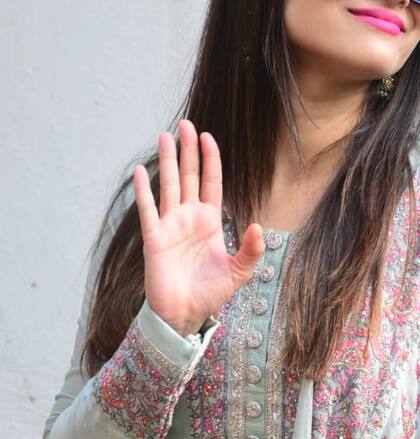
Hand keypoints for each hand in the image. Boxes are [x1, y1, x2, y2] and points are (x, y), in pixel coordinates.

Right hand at [133, 118, 264, 336]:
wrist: (183, 315)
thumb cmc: (209, 294)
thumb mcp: (238, 272)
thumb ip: (251, 251)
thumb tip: (259, 227)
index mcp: (209, 221)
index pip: (211, 183)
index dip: (210, 160)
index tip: (208, 137)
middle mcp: (189, 218)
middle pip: (189, 176)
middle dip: (187, 150)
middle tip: (185, 124)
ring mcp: (170, 226)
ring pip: (168, 185)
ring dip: (167, 161)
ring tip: (165, 136)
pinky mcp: (154, 238)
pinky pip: (147, 209)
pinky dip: (143, 190)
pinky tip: (140, 171)